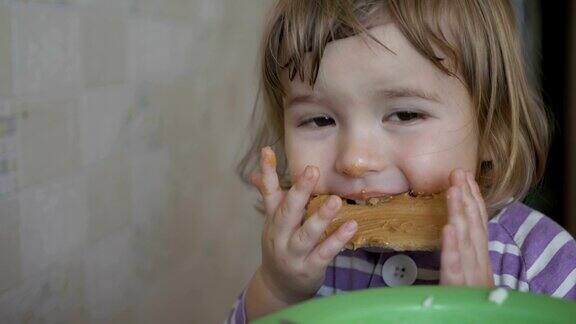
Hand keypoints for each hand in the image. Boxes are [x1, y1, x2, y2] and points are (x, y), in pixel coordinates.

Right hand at [249, 147, 357, 304]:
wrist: (279, 288)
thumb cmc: (281, 248)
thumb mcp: (274, 223)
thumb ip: (271, 197)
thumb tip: (256, 173)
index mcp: (273, 221)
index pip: (268, 194)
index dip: (267, 173)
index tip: (267, 150)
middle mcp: (280, 236)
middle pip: (287, 212)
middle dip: (299, 191)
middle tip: (312, 170)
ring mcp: (293, 254)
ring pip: (306, 234)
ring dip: (321, 217)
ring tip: (336, 200)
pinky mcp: (309, 269)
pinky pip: (324, 253)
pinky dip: (337, 240)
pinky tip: (351, 226)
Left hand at [440, 169, 494, 287]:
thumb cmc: (467, 302)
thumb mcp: (468, 280)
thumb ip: (463, 259)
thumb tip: (455, 231)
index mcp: (480, 260)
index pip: (478, 224)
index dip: (474, 200)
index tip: (466, 177)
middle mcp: (478, 264)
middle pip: (473, 226)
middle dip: (467, 197)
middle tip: (457, 171)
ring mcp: (470, 277)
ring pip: (464, 240)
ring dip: (459, 213)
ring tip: (453, 190)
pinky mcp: (456, 289)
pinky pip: (454, 266)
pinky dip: (451, 247)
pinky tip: (447, 228)